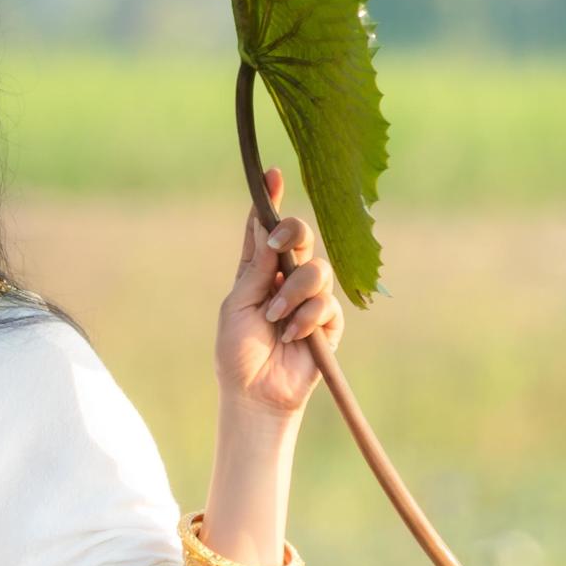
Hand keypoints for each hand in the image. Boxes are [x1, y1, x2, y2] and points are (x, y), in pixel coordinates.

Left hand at [215, 167, 342, 417]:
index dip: (270, 201)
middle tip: (279, 244)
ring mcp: (309, 298)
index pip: (265, 230)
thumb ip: (257, 269)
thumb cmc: (237, 352)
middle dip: (292, 233)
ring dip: (294, 293)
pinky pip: (327, 303)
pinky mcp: (328, 321)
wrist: (255, 393)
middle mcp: (285, 278)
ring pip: (317, 269)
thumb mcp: (239, 305)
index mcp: (257, 270)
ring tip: (276, 319)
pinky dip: (306, 318)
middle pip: (300, 236)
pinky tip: (292, 335)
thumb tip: (267, 230)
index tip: (272, 173)